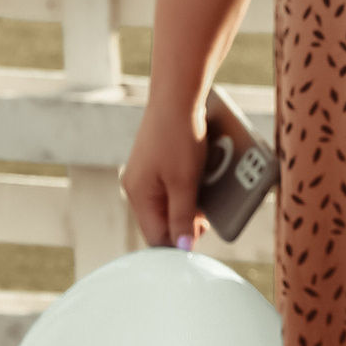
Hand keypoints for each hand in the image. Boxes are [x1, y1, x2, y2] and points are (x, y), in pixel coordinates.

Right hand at [122, 93, 209, 249]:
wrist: (177, 97)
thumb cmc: (178, 138)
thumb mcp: (184, 183)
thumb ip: (183, 217)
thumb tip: (181, 247)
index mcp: (138, 196)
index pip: (156, 237)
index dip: (179, 242)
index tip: (200, 239)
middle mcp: (137, 188)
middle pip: (163, 221)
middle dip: (187, 221)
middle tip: (208, 215)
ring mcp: (146, 175)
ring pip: (171, 203)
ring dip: (191, 203)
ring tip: (207, 191)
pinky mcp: (157, 163)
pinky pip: (173, 186)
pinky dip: (189, 186)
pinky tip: (202, 177)